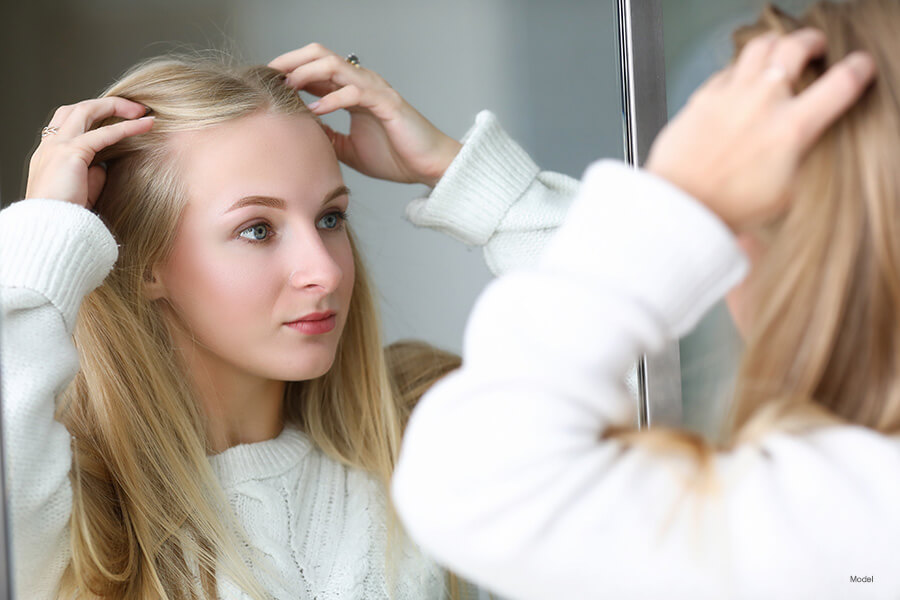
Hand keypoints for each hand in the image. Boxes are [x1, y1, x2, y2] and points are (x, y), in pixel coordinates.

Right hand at [26, 98, 154, 208]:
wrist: (52, 228)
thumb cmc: (68, 217)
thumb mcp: (83, 190)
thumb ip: (93, 174)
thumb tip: (105, 165)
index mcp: (49, 154)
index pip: (69, 123)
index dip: (95, 116)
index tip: (120, 117)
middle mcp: (50, 145)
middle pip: (76, 110)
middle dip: (107, 104)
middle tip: (135, 108)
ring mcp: (57, 146)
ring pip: (86, 110)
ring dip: (116, 106)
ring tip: (142, 110)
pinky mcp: (71, 153)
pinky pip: (104, 133)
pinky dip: (128, 127)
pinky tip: (146, 124)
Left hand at [268, 43, 461, 186]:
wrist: (427, 167)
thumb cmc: (395, 157)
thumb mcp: (347, 149)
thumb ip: (326, 136)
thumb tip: (300, 132)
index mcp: (352, 92)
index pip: (315, 68)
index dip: (288, 70)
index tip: (266, 84)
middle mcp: (362, 83)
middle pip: (319, 55)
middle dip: (290, 61)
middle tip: (269, 76)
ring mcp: (375, 90)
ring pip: (334, 65)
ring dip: (306, 73)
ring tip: (288, 88)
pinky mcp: (386, 103)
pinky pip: (354, 92)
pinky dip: (331, 99)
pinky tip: (315, 110)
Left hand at [645, 28, 875, 231]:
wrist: (682, 203)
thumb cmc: (727, 206)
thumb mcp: (785, 193)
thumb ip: (799, 158)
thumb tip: (803, 143)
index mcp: (791, 128)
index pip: (841, 84)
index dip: (857, 70)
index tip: (858, 69)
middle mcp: (762, 103)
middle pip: (796, 46)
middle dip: (811, 41)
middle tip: (814, 48)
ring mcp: (730, 95)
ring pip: (759, 46)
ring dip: (775, 44)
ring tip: (778, 51)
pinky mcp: (703, 97)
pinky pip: (726, 70)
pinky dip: (738, 70)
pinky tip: (739, 82)